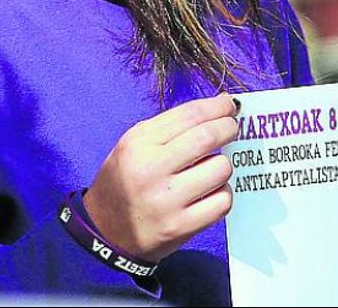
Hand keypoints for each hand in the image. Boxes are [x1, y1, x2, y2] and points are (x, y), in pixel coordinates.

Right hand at [83, 94, 237, 262]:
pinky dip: (222, 193)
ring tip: (212, 167)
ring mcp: (167, 200)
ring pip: (220, 169)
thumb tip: (216, 108)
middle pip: (207, 137)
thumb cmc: (123, 182)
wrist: (105, 232)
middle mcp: (150, 169)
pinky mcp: (180, 227)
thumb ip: (169, 128)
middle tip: (232, 128)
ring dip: (224, 165)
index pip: (189, 115)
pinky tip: (211, 192)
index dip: (217, 107)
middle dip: (228, 128)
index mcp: (138, 144)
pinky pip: (222, 202)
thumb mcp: (132, 146)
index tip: (228, 105)